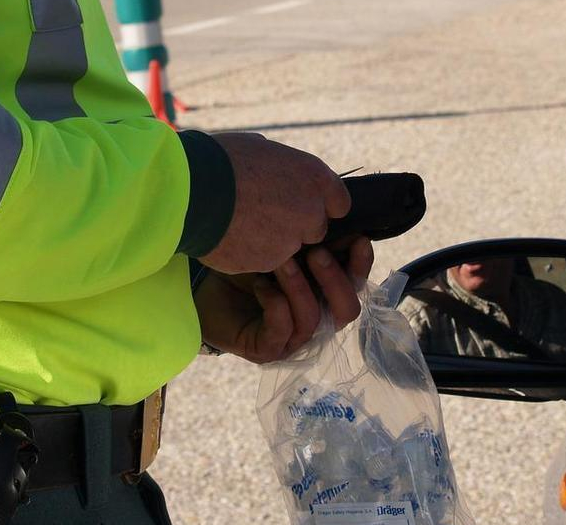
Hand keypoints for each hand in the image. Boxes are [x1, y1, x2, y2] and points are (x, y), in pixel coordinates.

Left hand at [195, 236, 373, 363]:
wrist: (203, 286)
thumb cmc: (246, 265)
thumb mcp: (283, 247)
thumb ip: (313, 238)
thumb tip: (338, 214)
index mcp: (324, 295)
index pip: (356, 286)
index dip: (362, 265)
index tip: (358, 239)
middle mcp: (315, 321)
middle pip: (347, 311)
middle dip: (335, 280)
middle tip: (316, 251)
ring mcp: (291, 340)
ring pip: (312, 320)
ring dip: (299, 287)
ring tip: (281, 261)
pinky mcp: (266, 349)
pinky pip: (282, 330)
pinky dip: (275, 303)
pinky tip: (260, 284)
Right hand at [199, 133, 351, 273]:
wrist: (190, 191)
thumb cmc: (220, 160)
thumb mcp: (260, 148)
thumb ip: (281, 167)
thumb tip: (277, 170)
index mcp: (314, 177)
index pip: (338, 202)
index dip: (318, 204)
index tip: (300, 203)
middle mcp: (311, 211)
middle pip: (315, 229)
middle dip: (294, 225)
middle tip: (262, 214)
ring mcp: (291, 240)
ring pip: (288, 247)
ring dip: (270, 241)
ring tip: (239, 223)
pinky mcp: (269, 262)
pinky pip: (264, 260)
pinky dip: (250, 253)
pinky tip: (229, 236)